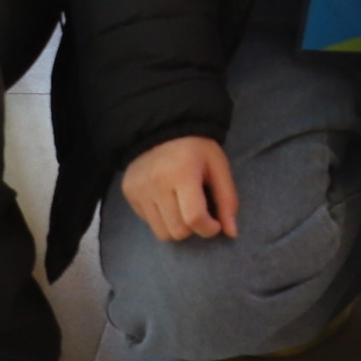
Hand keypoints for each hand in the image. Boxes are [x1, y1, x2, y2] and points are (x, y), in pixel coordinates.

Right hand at [122, 134, 241, 241]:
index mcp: (182, 172)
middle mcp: (156, 182)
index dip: (209, 228)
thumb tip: (231, 233)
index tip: (215, 223)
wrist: (163, 127)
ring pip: (162, 233)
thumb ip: (227, 199)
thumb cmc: (196, 148)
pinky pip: (148, 222)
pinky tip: (166, 200)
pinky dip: (161, 218)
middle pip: (178, 230)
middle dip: (193, 227)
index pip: (194, 217)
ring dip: (176, 227)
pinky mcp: (129, 192)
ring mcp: (139, 189)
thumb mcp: (218, 166)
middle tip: (198, 211)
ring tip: (181, 207)